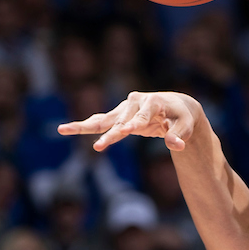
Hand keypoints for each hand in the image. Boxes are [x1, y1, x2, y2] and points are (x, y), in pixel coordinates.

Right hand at [57, 91, 203, 153]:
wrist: (176, 106)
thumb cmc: (182, 117)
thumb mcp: (185, 125)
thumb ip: (179, 135)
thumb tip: (176, 146)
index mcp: (152, 102)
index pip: (141, 117)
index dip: (134, 124)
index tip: (125, 131)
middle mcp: (135, 102)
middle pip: (119, 121)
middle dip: (109, 135)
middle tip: (99, 147)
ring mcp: (125, 108)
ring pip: (103, 119)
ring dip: (84, 126)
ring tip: (63, 129)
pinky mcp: (119, 116)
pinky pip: (101, 122)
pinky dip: (86, 126)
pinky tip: (67, 129)